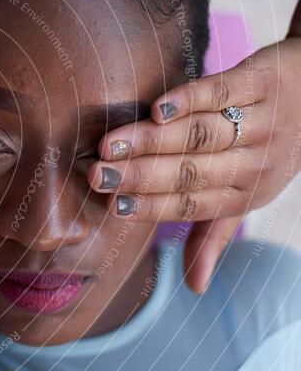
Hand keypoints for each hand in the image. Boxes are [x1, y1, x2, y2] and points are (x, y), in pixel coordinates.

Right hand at [88, 0, 300, 293]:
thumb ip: (212, 236)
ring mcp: (260, 122)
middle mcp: (255, 163)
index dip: (153, 207)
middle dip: (141, 176)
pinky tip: (158, 109)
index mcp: (246, 194)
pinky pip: (222, 94)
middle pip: (191, 171)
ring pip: (200, 136)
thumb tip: (193, 288)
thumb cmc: (271, 147)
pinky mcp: (261, 82)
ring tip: (109, 145)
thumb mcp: (247, 194)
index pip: (192, 204)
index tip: (114, 207)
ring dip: (152, 142)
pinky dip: (189, 101)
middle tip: (98, 177)